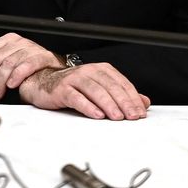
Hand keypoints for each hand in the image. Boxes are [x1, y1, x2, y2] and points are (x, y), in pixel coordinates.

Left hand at [0, 33, 64, 100]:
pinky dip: (16, 76)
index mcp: (8, 40)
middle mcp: (18, 42)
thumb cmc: (32, 63)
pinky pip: (25, 66)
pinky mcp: (42, 57)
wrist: (54, 67)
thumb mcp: (9, 55)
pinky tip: (11, 85)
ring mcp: (30, 49)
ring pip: (7, 64)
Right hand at [17, 63, 150, 119]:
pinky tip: (97, 115)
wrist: (44, 82)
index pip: (121, 83)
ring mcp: (74, 79)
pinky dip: (88, 106)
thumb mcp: (100, 89)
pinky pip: (76, 97)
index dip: (132, 98)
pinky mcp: (62, 89)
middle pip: (110, 86)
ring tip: (117, 117)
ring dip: (108, 104)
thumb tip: (144, 102)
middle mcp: (88, 71)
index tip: (140, 112)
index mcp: (101, 70)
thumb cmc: (73, 87)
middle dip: (123, 102)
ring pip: (95, 90)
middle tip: (132, 116)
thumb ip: (122, 95)